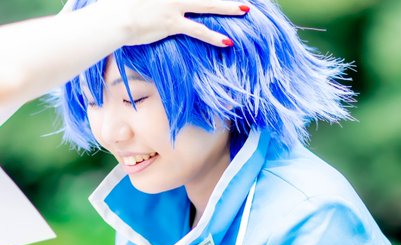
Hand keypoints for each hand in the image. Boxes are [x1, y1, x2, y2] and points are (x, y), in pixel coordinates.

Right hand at [102, 0, 249, 47]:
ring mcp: (174, 4)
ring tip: (245, 9)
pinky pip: (198, 30)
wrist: (114, 17)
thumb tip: (166, 5)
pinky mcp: (172, 23)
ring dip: (227, 7)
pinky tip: (228, 42)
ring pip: (207, 4)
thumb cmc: (122, 4)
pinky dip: (213, 37)